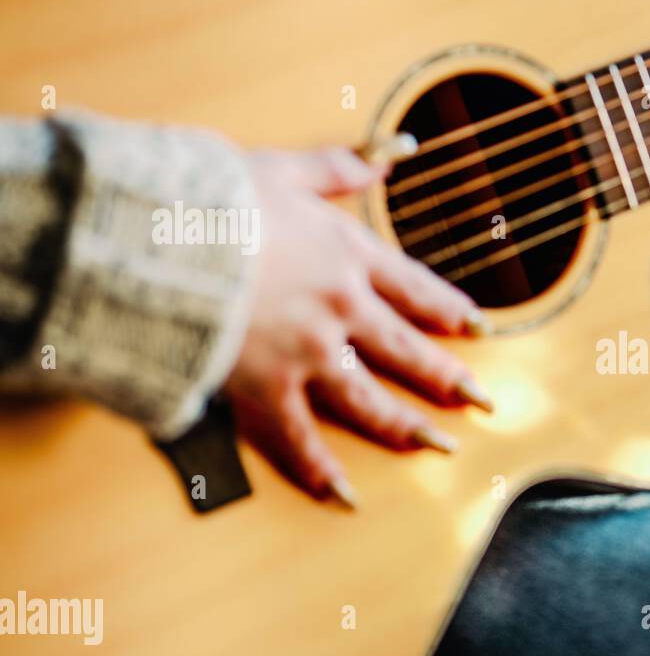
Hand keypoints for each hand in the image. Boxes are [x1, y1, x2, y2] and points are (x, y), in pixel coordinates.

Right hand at [224, 146, 487, 502]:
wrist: (160, 234)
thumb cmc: (213, 196)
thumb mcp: (281, 168)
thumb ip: (335, 168)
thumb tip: (383, 159)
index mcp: (347, 254)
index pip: (413, 288)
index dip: (448, 310)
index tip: (476, 328)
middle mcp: (341, 308)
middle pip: (407, 351)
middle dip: (448, 378)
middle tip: (482, 401)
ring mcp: (308, 353)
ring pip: (371, 400)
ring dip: (409, 428)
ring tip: (442, 447)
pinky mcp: (266, 387)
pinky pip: (299, 438)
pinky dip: (320, 470)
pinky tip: (345, 496)